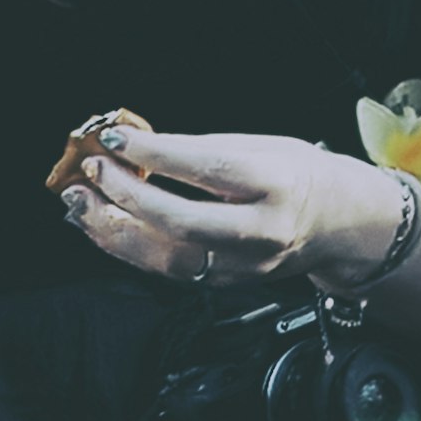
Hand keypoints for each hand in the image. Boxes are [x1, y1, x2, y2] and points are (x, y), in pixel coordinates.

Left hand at [58, 123, 398, 288]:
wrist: (341, 225)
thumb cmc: (298, 174)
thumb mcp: (261, 145)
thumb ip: (202, 150)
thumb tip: (135, 146)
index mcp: (278, 183)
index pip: (207, 168)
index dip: (154, 152)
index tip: (113, 135)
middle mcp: (263, 232)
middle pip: (182, 221)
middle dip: (126, 195)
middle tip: (92, 170)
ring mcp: (244, 267)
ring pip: (168, 256)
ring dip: (114, 229)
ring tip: (79, 201)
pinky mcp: (227, 285)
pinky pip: (169, 270)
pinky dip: (129, 247)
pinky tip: (101, 225)